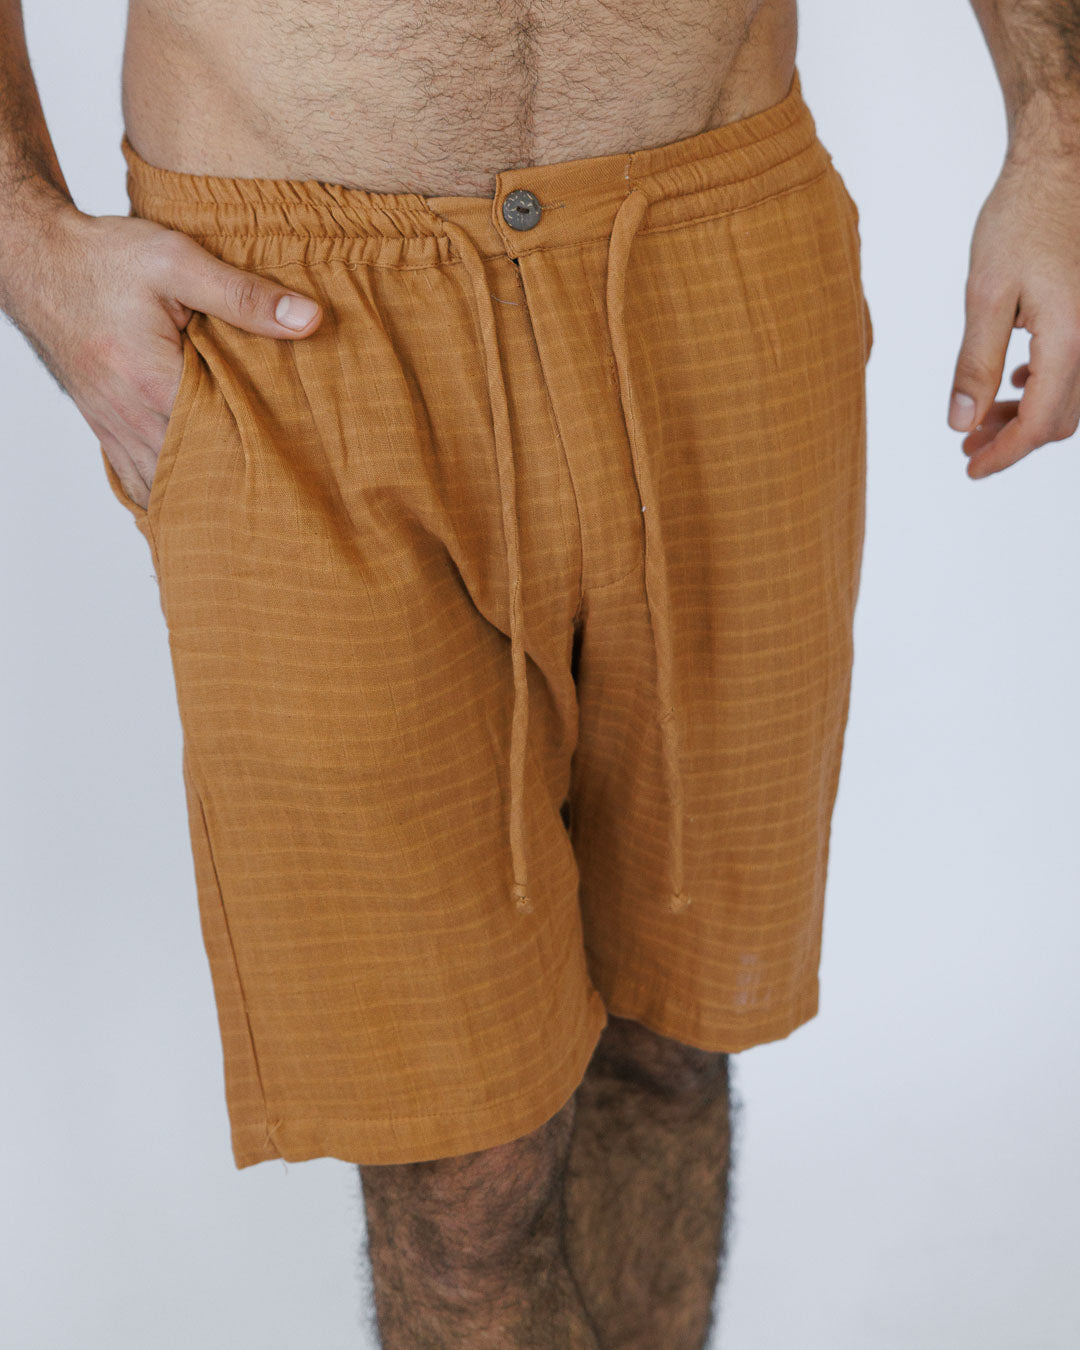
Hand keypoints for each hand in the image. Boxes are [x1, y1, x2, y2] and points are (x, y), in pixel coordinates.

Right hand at [5, 203, 323, 509]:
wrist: (39, 262)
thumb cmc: (106, 259)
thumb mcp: (177, 261)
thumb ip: (244, 294)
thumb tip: (309, 319)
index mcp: (154, 383)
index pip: (224, 440)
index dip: (267, 453)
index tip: (304, 460)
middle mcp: (131, 418)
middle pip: (199, 473)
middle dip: (241, 483)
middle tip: (290, 493)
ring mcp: (115, 429)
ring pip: (166, 487)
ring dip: (206, 494)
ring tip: (252, 505)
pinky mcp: (106, 429)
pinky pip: (139, 482)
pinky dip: (170, 493)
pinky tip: (199, 500)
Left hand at [948, 143, 1079, 478]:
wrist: (1063, 163)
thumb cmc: (1022, 218)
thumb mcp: (985, 294)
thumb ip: (974, 364)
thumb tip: (961, 423)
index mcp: (1070, 340)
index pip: (1040, 424)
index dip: (1003, 455)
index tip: (969, 468)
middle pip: (1060, 420)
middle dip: (1013, 440)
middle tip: (967, 447)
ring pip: (1069, 397)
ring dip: (1026, 415)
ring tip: (980, 420)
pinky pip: (1076, 369)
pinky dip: (1043, 386)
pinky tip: (1013, 381)